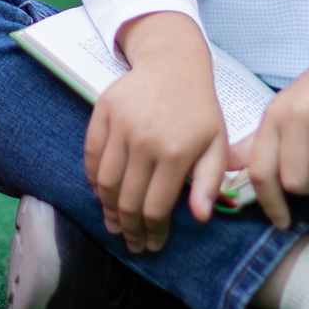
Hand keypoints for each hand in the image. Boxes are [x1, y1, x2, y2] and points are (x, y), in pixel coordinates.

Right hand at [83, 12, 230, 252]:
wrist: (174, 63)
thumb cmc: (199, 108)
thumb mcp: (216, 144)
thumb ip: (209, 182)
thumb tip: (200, 218)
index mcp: (176, 152)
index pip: (156, 207)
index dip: (152, 233)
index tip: (152, 246)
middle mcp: (145, 140)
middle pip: (127, 199)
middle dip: (129, 229)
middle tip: (131, 243)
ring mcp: (121, 125)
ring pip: (105, 182)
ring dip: (107, 209)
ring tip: (113, 225)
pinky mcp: (103, 112)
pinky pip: (91, 155)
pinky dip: (93, 179)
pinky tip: (101, 194)